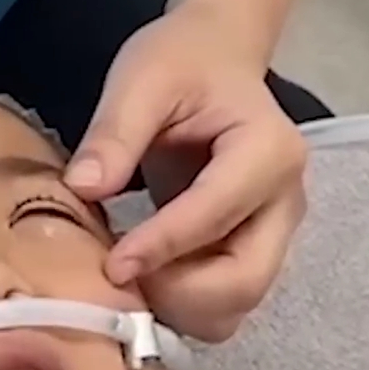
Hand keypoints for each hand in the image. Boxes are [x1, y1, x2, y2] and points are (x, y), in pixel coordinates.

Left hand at [65, 3, 308, 342]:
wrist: (215, 62)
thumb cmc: (183, 64)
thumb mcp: (142, 80)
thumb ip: (115, 133)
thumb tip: (83, 188)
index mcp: (268, 151)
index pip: (214, 216)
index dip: (161, 248)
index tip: (110, 266)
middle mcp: (285, 203)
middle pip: (244, 283)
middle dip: (179, 295)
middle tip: (120, 276)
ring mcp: (275, 235)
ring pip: (236, 306)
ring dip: (180, 307)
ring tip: (129, 276)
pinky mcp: (256, 253)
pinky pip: (223, 304)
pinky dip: (183, 306)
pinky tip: (144, 277)